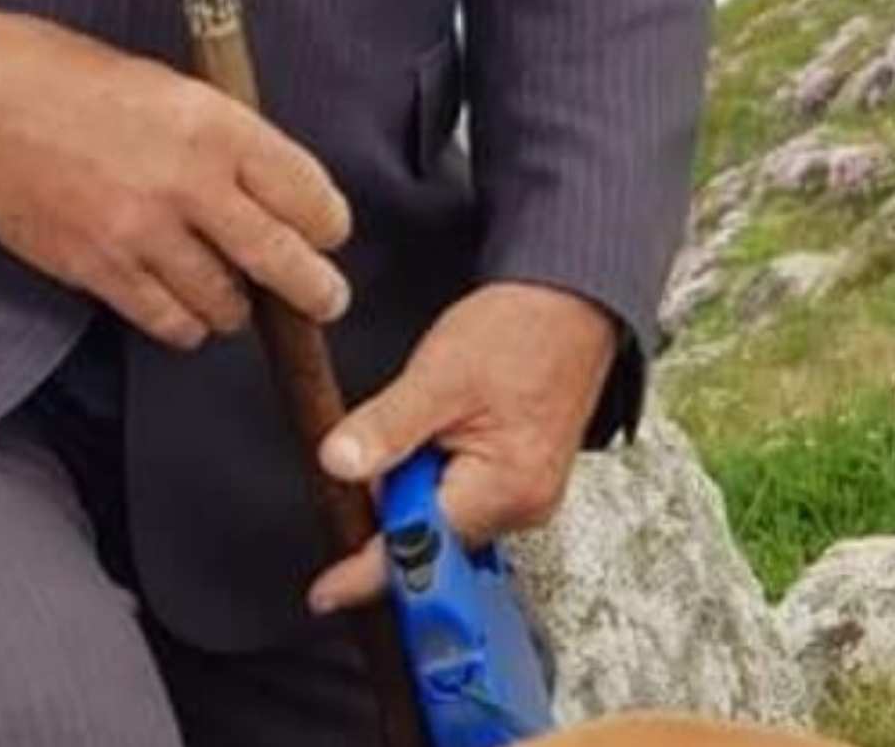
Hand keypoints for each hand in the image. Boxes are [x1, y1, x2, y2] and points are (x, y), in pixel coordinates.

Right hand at [0, 0, 352, 352]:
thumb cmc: (75, 80)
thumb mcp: (172, 85)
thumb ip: (225, 138)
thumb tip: (274, 191)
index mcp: (214, 123)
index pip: (305, 189)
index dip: (329, 222)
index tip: (333, 233)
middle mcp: (187, 181)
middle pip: (281, 258)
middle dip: (315, 289)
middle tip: (326, 299)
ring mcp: (141, 232)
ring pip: (225, 304)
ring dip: (238, 307)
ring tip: (237, 297)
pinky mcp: (100, 270)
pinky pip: (167, 321)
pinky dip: (186, 324)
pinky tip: (185, 308)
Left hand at [307, 281, 617, 614]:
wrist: (569, 301)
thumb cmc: (519, 331)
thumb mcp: (438, 373)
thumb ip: (386, 426)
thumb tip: (337, 465)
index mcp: (503, 490)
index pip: (419, 550)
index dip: (364, 573)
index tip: (325, 594)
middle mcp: (523, 508)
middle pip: (431, 537)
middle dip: (397, 496)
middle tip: (402, 429)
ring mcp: (528, 498)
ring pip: (446, 515)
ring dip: (420, 480)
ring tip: (433, 414)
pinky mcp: (525, 481)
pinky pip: (466, 496)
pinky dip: (440, 472)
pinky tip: (445, 427)